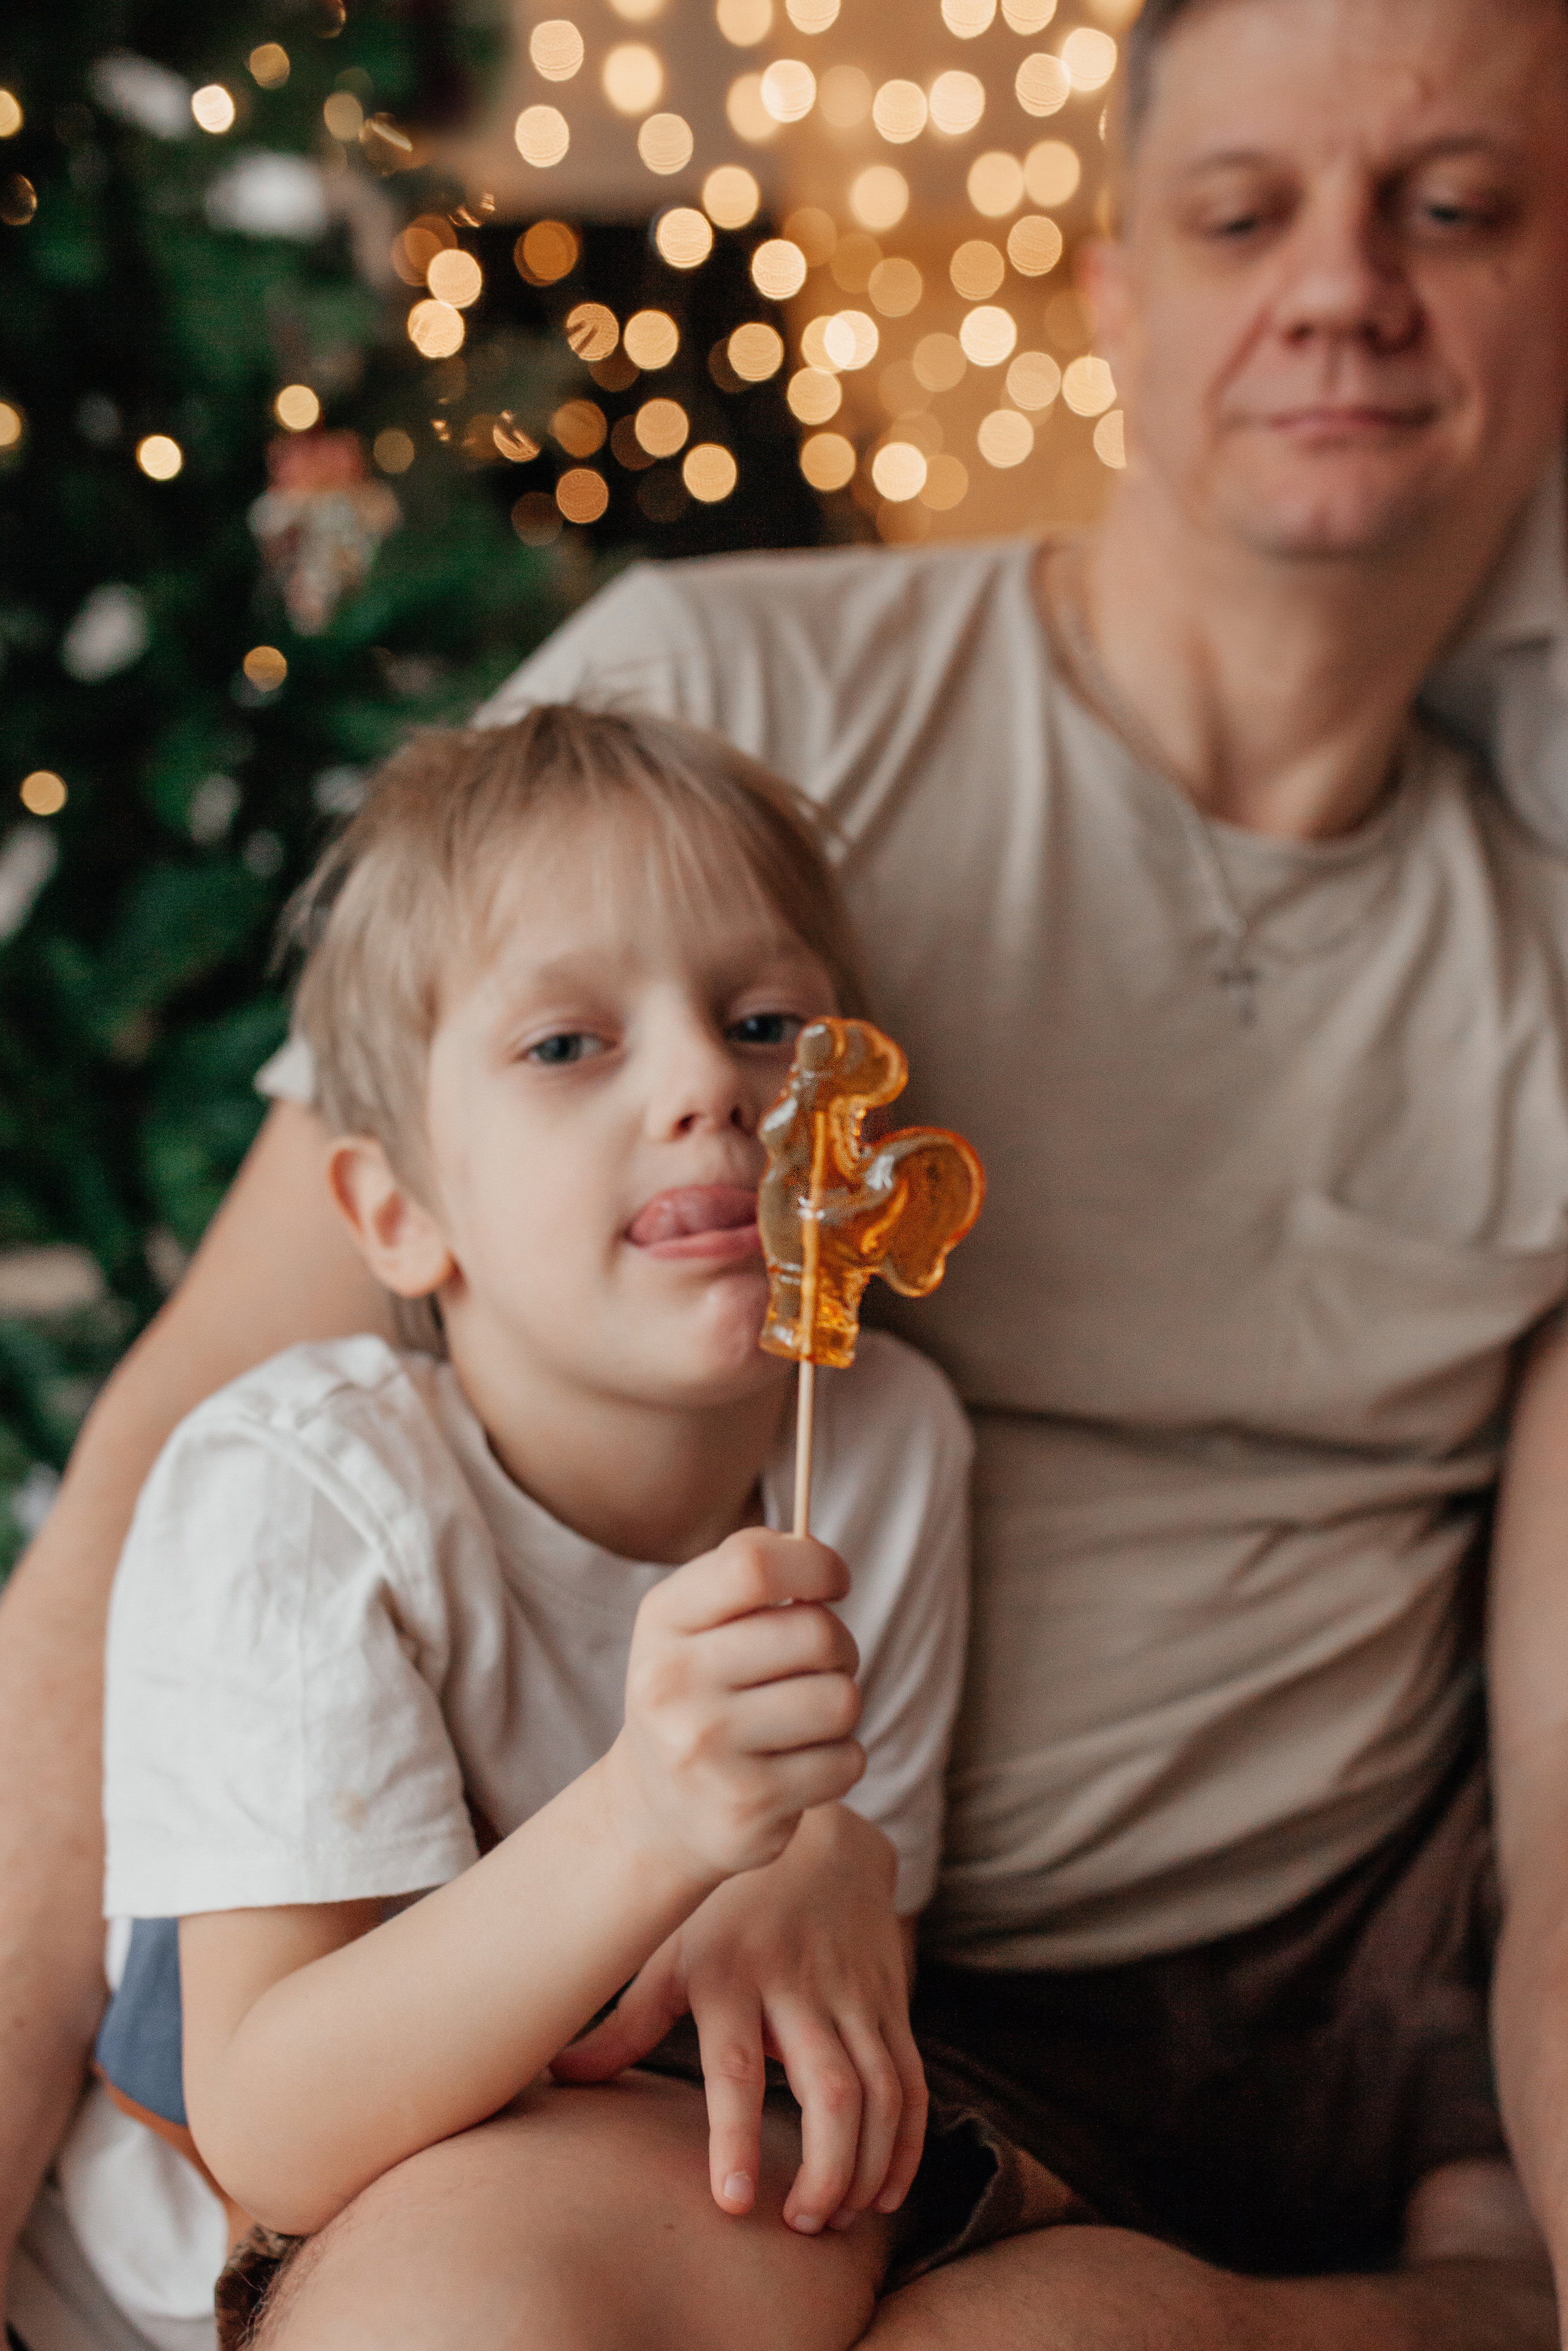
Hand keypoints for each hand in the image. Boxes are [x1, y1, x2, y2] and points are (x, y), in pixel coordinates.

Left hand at [553, 1805, 925, 2236]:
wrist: (824, 1842)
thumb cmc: (729, 1907)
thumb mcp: (672, 1950)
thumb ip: (626, 2022)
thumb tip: (559, 2077)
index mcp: (732, 1977)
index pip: (734, 2067)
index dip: (735, 2136)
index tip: (735, 2203)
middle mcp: (799, 1988)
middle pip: (831, 2091)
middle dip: (826, 2170)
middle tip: (802, 2225)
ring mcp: (853, 1996)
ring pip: (881, 2093)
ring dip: (867, 2166)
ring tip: (838, 2218)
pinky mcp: (891, 2004)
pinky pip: (911, 2082)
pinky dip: (906, 2143)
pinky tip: (885, 2192)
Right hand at [605, 1530, 865, 1889]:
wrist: (655, 1809)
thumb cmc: (698, 1687)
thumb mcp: (695, 1617)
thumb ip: (750, 1568)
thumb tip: (815, 1553)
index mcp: (662, 1619)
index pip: (753, 1566)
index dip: (816, 1564)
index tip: (835, 1582)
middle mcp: (673, 1683)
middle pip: (815, 1633)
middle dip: (841, 1644)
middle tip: (823, 1663)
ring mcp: (705, 1750)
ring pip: (840, 1700)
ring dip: (841, 1705)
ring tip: (808, 1716)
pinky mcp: (745, 1806)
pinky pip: (845, 1762)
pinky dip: (840, 1760)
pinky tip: (799, 1765)